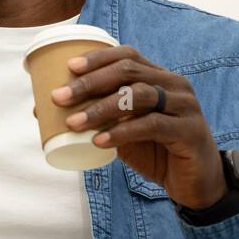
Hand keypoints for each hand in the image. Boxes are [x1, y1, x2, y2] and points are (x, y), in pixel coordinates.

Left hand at [51, 45, 227, 209]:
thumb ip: (97, 118)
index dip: (98, 58)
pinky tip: (100, 141)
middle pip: (129, 71)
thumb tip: (43, 111)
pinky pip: (152, 125)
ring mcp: (185, 106)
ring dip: (101, 108)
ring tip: (73, 123)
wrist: (195, 182)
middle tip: (60, 98)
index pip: (128, 56)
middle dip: (90, 82)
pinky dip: (122, 132)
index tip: (68, 67)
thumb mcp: (123, 131)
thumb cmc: (156, 151)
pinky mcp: (189, 131)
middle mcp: (174, 85)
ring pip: (139, 95)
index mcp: (159, 77)